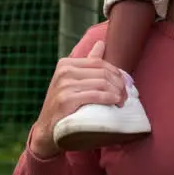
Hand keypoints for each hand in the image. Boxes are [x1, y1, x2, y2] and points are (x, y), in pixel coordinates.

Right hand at [28, 40, 127, 159]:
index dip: (116, 72)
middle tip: (126, 95)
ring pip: (101, 83)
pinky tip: (115, 102)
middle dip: (119, 83)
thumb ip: (88, 63)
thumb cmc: (64, 105)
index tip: (124, 84)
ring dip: (117, 92)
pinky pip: (96, 95)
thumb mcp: (73, 81)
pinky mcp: (66, 100)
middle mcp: (64, 72)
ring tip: (122, 101)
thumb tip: (101, 43)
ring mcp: (64, 85)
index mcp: (66, 63)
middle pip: (102, 72)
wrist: (47, 130)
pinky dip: (109, 98)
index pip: (99, 62)